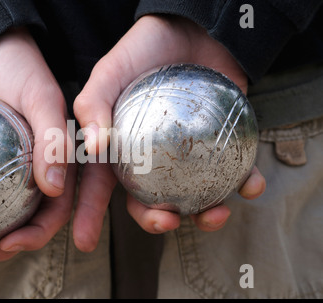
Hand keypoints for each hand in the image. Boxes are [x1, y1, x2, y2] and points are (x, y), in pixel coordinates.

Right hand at [73, 14, 265, 244]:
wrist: (191, 29)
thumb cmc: (142, 52)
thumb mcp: (108, 72)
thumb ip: (93, 106)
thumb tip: (94, 148)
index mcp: (120, 150)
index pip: (99, 187)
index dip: (89, 215)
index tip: (83, 242)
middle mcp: (151, 160)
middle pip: (148, 202)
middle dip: (155, 222)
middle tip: (166, 222)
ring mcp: (187, 157)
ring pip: (192, 197)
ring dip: (204, 215)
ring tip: (215, 214)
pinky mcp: (221, 147)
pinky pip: (233, 173)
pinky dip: (244, 184)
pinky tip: (249, 185)